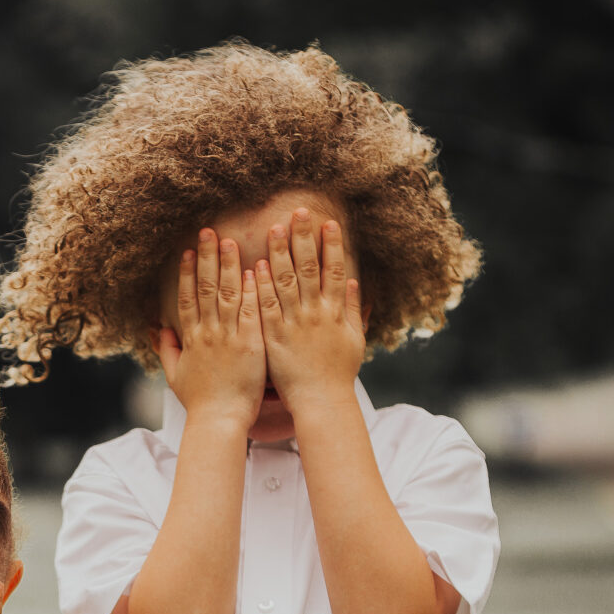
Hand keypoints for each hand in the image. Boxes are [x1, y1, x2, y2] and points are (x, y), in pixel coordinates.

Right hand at [156, 228, 265, 428]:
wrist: (219, 421)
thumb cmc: (200, 402)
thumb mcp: (175, 375)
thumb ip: (166, 349)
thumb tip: (156, 329)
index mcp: (191, 339)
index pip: (187, 298)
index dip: (186, 273)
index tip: (187, 251)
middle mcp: (208, 332)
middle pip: (206, 288)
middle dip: (207, 258)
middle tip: (208, 232)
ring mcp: (229, 337)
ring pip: (228, 293)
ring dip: (228, 265)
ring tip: (229, 241)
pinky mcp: (251, 344)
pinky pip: (252, 312)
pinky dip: (253, 290)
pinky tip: (254, 269)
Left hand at [255, 209, 364, 411]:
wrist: (321, 402)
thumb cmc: (338, 373)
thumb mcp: (354, 339)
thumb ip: (354, 309)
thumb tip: (356, 282)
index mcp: (335, 312)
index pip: (335, 271)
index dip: (332, 245)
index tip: (328, 222)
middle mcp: (315, 313)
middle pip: (310, 269)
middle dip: (305, 238)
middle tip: (299, 211)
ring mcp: (294, 324)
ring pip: (286, 282)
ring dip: (281, 252)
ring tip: (276, 227)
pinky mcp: (273, 337)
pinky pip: (266, 306)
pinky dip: (262, 285)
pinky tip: (257, 264)